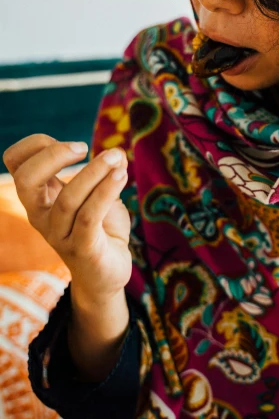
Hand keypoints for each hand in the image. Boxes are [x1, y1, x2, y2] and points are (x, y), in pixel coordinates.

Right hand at [3, 134, 131, 303]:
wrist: (108, 273)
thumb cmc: (100, 230)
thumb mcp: (100, 194)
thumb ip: (105, 173)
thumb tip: (117, 155)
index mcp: (40, 198)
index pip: (16, 164)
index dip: (36, 145)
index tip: (74, 145)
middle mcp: (41, 216)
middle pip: (26, 180)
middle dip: (53, 156)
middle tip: (84, 147)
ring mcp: (59, 235)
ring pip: (67, 199)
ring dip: (94, 172)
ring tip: (117, 157)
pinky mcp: (82, 249)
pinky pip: (89, 217)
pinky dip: (105, 192)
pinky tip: (122, 176)